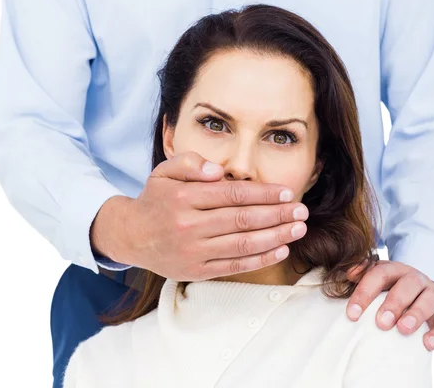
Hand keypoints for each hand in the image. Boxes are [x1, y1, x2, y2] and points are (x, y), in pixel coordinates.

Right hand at [90, 151, 308, 280]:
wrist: (131, 236)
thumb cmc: (155, 200)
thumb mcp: (164, 172)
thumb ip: (190, 163)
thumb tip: (219, 170)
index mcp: (184, 198)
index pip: (233, 194)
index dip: (264, 193)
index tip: (287, 192)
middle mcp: (189, 225)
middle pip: (243, 219)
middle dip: (277, 214)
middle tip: (302, 211)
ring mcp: (194, 251)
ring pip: (243, 244)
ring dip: (276, 236)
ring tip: (298, 229)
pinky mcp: (197, 271)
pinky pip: (234, 266)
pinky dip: (260, 259)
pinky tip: (280, 249)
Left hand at [345, 260, 433, 350]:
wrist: (419, 292)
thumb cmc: (388, 288)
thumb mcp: (374, 279)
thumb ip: (361, 274)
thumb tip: (349, 272)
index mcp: (395, 270)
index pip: (380, 274)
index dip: (365, 293)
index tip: (352, 314)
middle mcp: (416, 279)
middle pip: (409, 284)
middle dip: (395, 303)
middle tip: (381, 323)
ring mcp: (432, 295)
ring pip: (429, 300)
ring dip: (416, 314)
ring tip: (403, 330)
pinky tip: (428, 344)